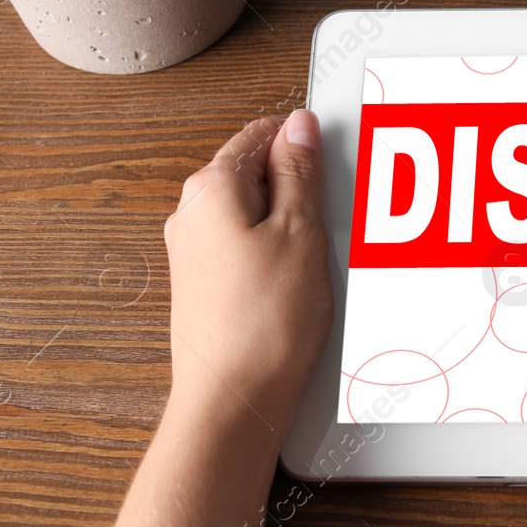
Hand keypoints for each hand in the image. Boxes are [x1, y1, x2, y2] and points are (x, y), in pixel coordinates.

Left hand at [163, 110, 333, 427]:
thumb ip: (299, 171)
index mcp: (210, 190)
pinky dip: (280, 255)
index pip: (261, 134)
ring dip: (293, 225)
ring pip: (256, 214)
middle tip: (333, 218)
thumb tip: (299, 127)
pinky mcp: (208, 284)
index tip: (333, 162)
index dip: (304, 142)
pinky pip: (250, 249)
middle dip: (300, 188)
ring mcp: (196, 252)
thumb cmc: (264, 324)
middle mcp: (192, 216)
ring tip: (320, 258)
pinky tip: (303, 283)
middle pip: (256, 174)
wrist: (233, 399)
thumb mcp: (301, 231)